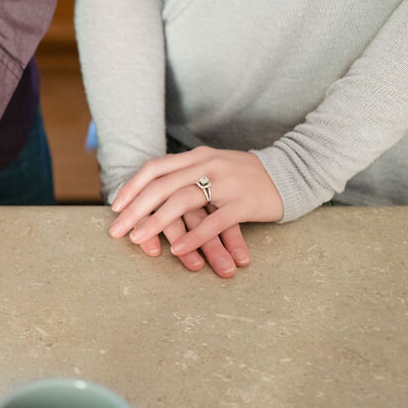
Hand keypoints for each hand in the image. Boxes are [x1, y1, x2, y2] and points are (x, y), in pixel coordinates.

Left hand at [108, 147, 282, 275]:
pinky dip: (192, 237)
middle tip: (116, 230)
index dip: (132, 187)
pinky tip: (176, 250)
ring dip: (156, 221)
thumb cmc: (245, 176)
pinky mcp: (244, 203)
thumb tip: (152, 191)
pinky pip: (214, 222)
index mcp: (197, 157)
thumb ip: (186, 174)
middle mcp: (208, 166)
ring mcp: (226, 184)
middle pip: (162, 186)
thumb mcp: (212, 166)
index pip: (155, 168)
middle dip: (135, 209)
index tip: (115, 207)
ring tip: (137, 239)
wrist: (293, 171)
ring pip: (183, 201)